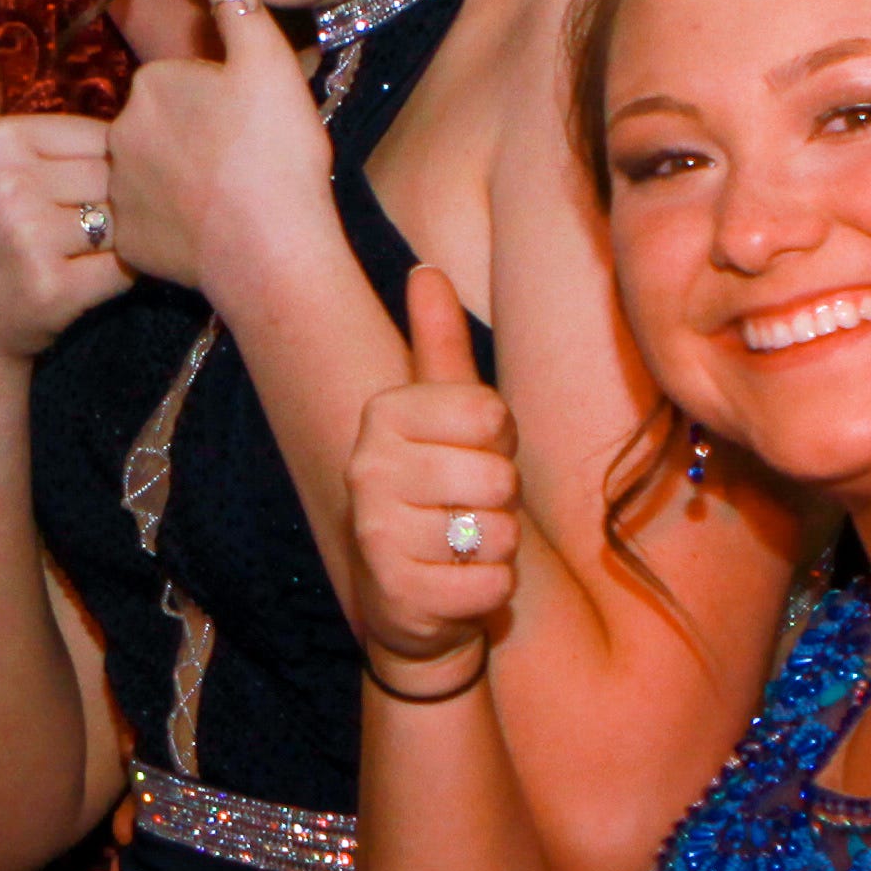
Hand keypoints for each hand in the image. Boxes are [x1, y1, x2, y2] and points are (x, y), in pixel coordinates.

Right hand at [0, 0, 130, 357]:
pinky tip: (91, 282)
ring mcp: (29, 238)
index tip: (63, 197)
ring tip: (84, 255)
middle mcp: (10, 184)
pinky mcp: (54, 290)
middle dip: (113, 205)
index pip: (101, 137)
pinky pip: (127, 269)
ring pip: (127, 221)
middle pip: (117, 177)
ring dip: (121, 241)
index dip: (97, 171)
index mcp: (1, 139)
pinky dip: (123, 278)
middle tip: (77, 232)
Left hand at [101, 0, 331, 298]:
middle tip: (253, 159)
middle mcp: (119, 135)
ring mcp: (121, 193)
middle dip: (204, 136)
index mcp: (150, 84)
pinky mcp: (130, 243)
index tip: (257, 120)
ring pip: (159, 172)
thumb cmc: (276, 151)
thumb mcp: (265, 55)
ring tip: (239, 197)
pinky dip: (181, 225)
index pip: (185, 79)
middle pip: (168, 125)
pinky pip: (154, 223)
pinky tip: (218, 231)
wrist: (272, 256)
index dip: (227, 95)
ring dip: (190, 180)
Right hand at [341, 265, 516, 696]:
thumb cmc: (438, 493)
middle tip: (466, 511)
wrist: (407, 600)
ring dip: (496, 549)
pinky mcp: (400, 594)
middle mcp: (369, 470)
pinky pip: (491, 585)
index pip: (491, 414)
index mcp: (383, 416)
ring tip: (460, 549)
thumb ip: (438, 345)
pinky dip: (489, 592)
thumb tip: (426, 270)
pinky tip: (456, 587)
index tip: (471, 457)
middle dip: (501, 503)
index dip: (500, 444)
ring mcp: (379, 534)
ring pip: (499, 534)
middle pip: (499, 478)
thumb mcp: (441, 417)